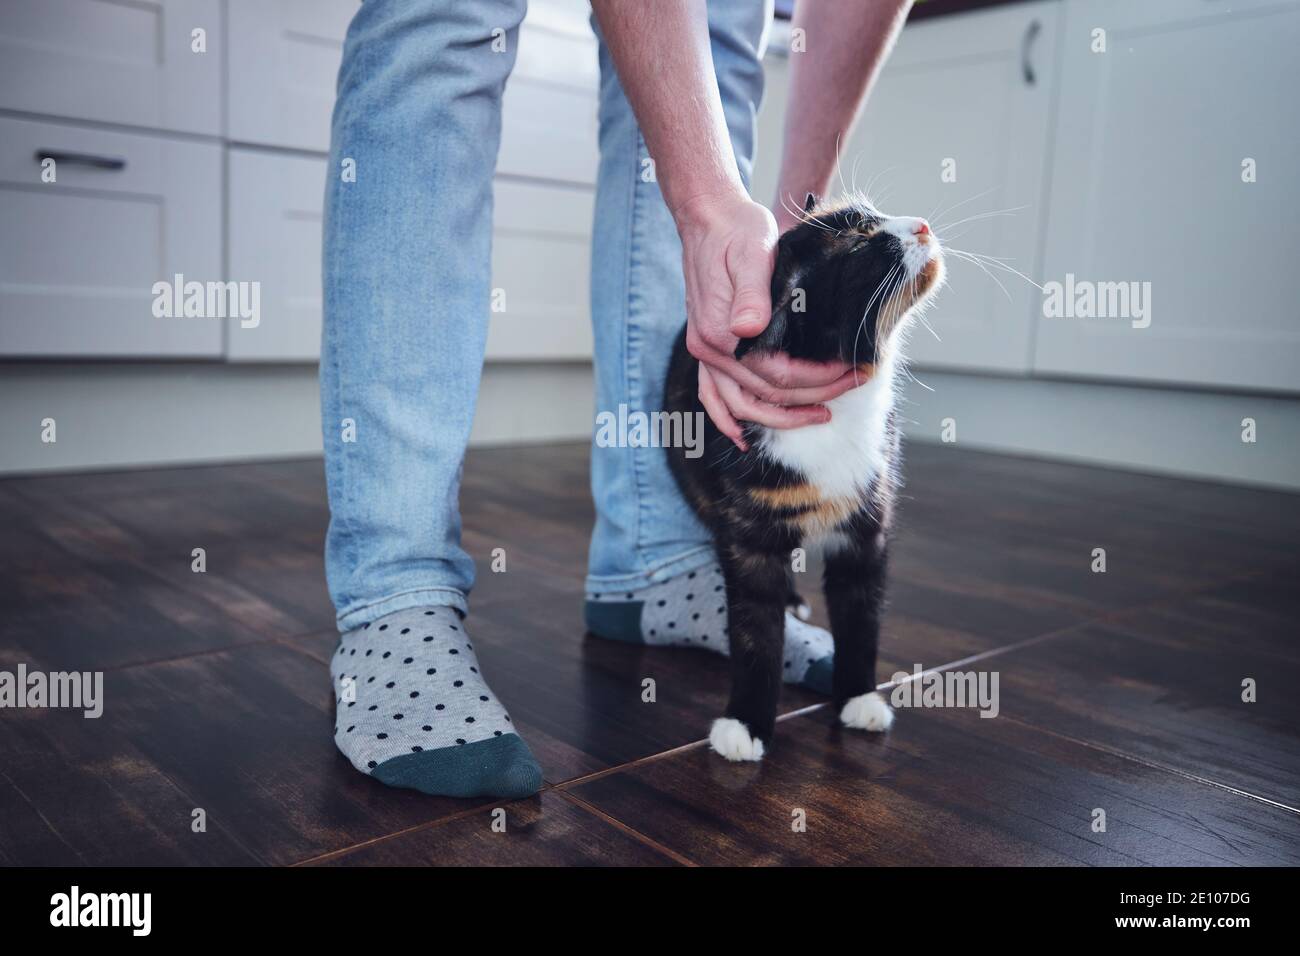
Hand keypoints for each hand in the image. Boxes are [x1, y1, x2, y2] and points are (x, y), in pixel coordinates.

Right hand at [674, 192, 859, 449]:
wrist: (709, 217)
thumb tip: (748, 329)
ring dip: (780, 418)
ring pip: (740, 405)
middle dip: (813, 397)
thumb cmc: (737, 230)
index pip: (776, 375)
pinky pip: (713, 397)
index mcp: (720, 331)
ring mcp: (704, 352)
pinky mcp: (706, 348)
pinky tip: (744, 436)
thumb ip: (751, 292)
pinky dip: (727, 419)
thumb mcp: (752, 250)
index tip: (852, 371)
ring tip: (819, 416)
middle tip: (853, 385)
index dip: (818, 381)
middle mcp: (708, 349)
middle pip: (765, 394)